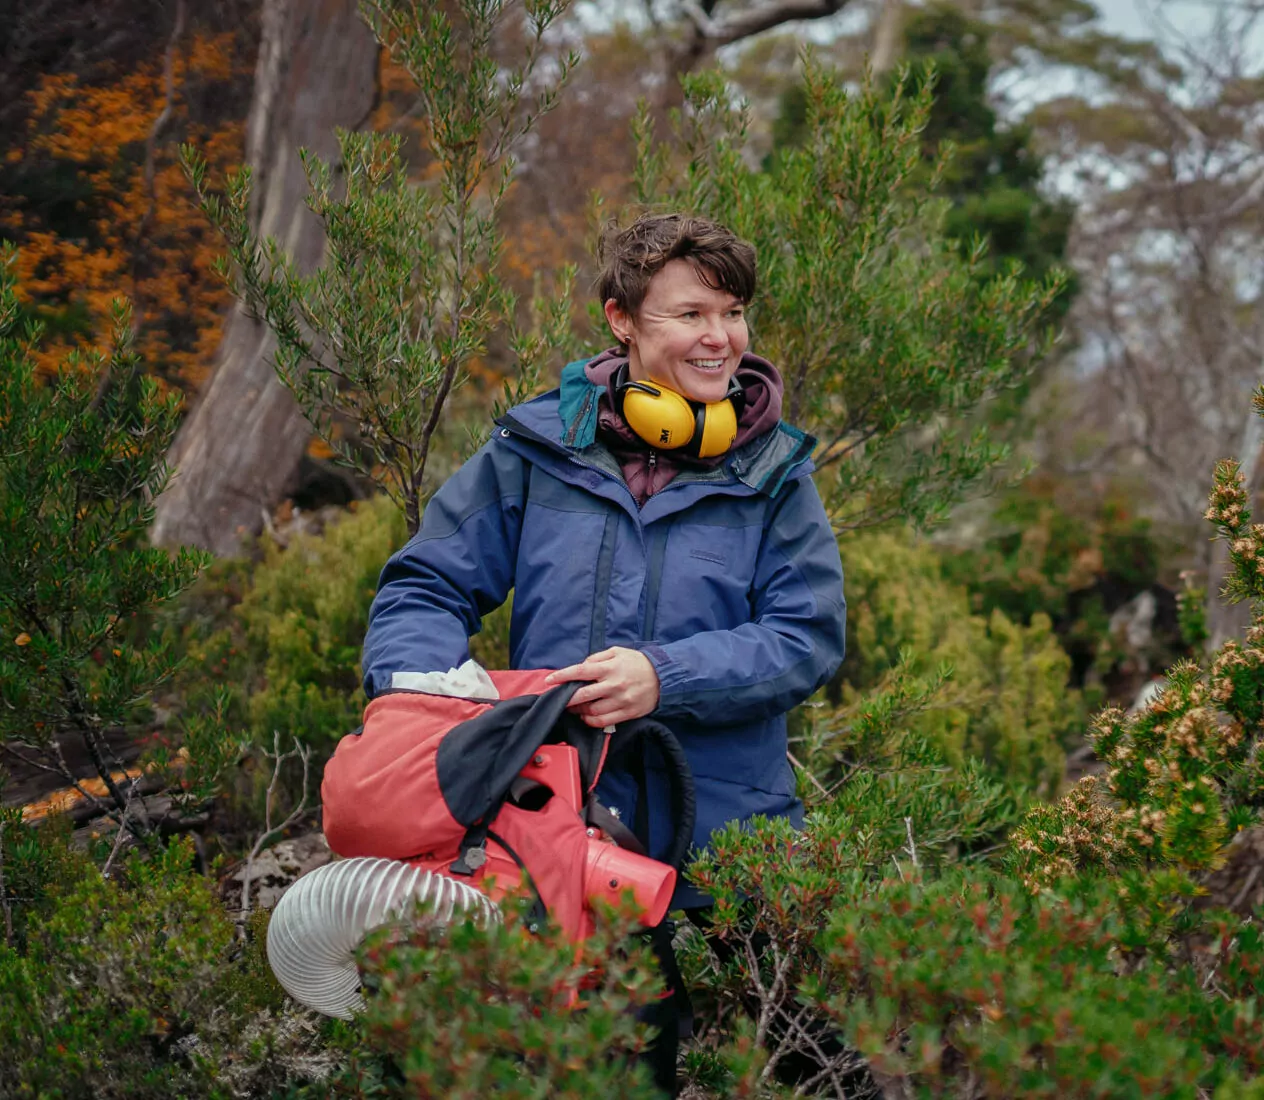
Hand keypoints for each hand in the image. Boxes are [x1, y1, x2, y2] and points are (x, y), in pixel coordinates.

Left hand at [544, 646, 660, 727]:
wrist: (664, 677)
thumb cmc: (637, 662)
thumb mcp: (617, 652)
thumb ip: (597, 658)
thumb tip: (581, 667)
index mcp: (610, 667)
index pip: (580, 672)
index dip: (562, 676)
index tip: (549, 681)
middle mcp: (614, 684)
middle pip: (583, 695)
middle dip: (566, 699)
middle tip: (559, 700)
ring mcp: (621, 700)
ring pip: (592, 711)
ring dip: (578, 710)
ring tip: (574, 707)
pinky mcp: (627, 713)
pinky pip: (603, 721)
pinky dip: (590, 721)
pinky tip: (586, 716)